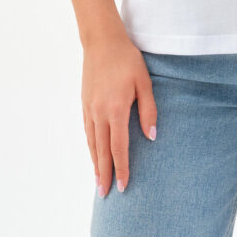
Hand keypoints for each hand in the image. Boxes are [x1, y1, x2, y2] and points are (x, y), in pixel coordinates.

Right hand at [81, 32, 157, 195]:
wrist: (102, 41)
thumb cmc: (127, 59)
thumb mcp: (144, 82)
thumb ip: (148, 110)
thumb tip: (152, 136)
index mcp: (116, 110)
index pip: (119, 147)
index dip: (122, 168)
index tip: (124, 186)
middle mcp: (99, 113)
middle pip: (102, 151)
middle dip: (105, 174)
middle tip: (106, 195)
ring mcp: (89, 108)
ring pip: (92, 143)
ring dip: (95, 163)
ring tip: (98, 181)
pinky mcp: (85, 102)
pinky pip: (87, 131)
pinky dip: (90, 146)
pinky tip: (93, 153)